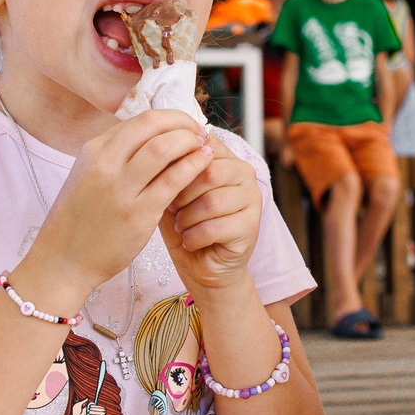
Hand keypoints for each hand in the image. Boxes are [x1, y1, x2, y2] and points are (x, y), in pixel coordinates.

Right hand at [24, 110, 214, 305]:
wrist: (63, 259)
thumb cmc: (80, 219)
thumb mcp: (88, 176)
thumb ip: (116, 156)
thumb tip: (153, 137)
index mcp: (93, 150)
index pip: (140, 120)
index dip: (170, 119)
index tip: (185, 127)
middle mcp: (104, 163)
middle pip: (153, 124)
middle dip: (183, 123)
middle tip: (199, 133)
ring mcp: (120, 188)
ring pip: (164, 147)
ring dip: (190, 142)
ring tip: (204, 148)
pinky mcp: (137, 214)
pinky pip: (173, 180)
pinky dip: (193, 166)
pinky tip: (203, 165)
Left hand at [160, 138, 262, 294]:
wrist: (201, 266)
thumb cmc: (185, 226)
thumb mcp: (171, 194)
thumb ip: (171, 170)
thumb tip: (162, 150)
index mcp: (225, 158)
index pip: (203, 147)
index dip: (178, 165)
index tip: (165, 182)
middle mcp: (244, 173)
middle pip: (210, 172)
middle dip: (182, 193)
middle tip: (171, 209)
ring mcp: (252, 199)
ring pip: (212, 201)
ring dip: (187, 218)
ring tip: (181, 226)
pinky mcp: (251, 226)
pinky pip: (215, 227)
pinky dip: (194, 237)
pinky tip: (190, 241)